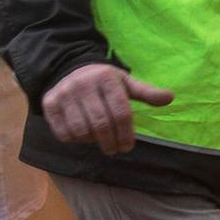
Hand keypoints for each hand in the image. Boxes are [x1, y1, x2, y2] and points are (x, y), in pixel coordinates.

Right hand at [41, 63, 175, 154]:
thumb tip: (170, 97)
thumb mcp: (125, 83)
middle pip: (102, 124)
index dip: (127, 134)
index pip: (121, 113)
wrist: (69, 69)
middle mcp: (83, 83)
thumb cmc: (104, 82)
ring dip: (92, 141)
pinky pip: (63, 132)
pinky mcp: (49, 103)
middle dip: (111, 142)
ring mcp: (64, 93)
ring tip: (98, 140)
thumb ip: (146, 92)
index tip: (128, 146)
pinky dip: (74, 140)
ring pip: (82, 130)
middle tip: (114, 150)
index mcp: (106, 77)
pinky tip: (82, 135)